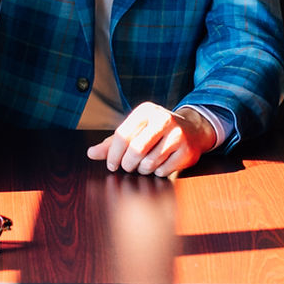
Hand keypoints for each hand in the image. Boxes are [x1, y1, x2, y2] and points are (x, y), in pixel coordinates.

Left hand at [86, 102, 216, 177]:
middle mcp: (162, 119)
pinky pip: (163, 170)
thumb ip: (112, 142)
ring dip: (143, 170)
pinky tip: (160, 165)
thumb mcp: (135, 130)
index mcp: (145, 111)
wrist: (192, 129)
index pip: (122, 135)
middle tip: (129, 167)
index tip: (112, 165)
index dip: (113, 155)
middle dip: (128, 164)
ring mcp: (177, 134)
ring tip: (145, 164)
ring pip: (149, 163)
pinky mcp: (186, 150)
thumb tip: (90, 154)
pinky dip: (157, 173)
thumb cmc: (156, 131)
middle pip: (135, 150)